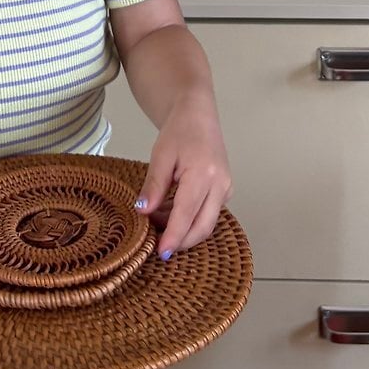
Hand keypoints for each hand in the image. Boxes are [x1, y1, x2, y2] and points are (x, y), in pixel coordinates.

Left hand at [135, 94, 231, 259]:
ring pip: (206, 223)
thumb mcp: (161, 155)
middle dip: (180, 241)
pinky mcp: (225, 191)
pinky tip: (170, 213)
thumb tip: (143, 212)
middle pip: (202, 227)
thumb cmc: (179, 131)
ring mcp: (226, 189)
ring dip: (183, 231)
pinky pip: (209, 214)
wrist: (198, 114)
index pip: (187, 214)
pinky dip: (190, 221)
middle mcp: (220, 185)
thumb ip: (153, 185)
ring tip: (158, 222)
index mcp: (204, 174)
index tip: (160, 253)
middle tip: (156, 244)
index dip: (174, 237)